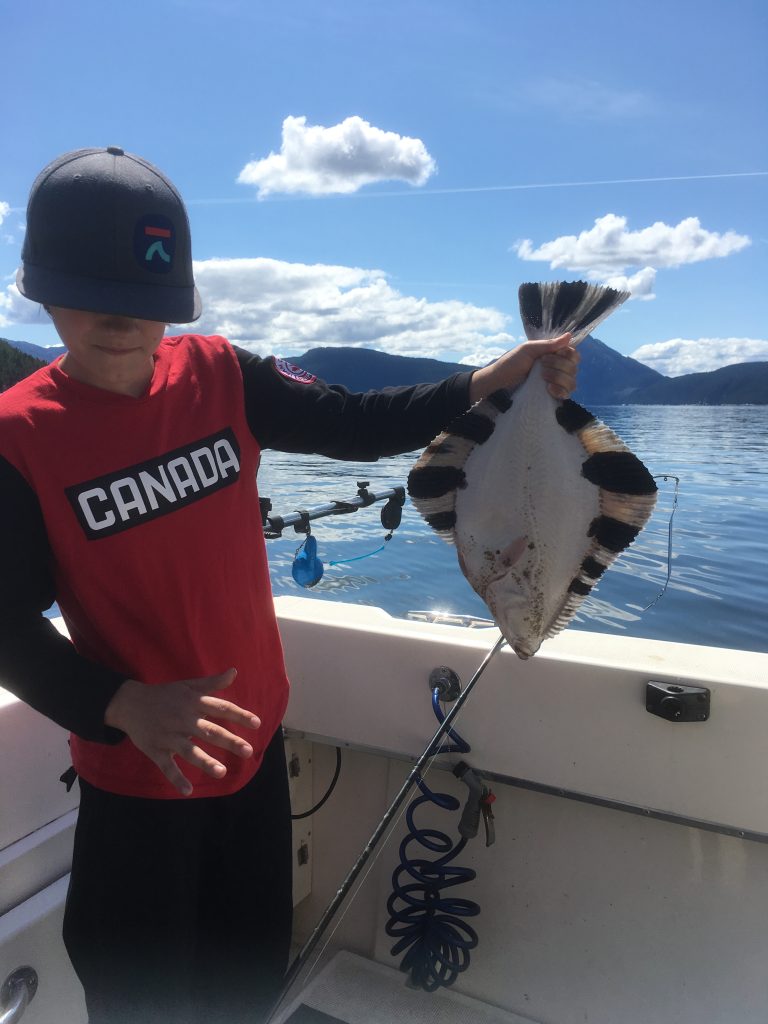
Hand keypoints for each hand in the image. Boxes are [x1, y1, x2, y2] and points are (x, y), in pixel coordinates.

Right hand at [104, 669, 259, 795]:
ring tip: (221, 772)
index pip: (220, 708)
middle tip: (248, 751)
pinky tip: (187, 791)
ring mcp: (169, 736)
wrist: (129, 703)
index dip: (239, 715)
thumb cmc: (165, 695)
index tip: (257, 723)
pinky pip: (166, 766)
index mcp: (193, 703)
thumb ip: (212, 683)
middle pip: (209, 731)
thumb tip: (234, 672)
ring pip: (189, 750)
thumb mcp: (188, 686)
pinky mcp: (155, 750)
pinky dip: (176, 778)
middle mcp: (183, 719)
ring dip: (205, 761)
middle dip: (229, 741)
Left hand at [469, 333, 579, 403]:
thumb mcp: (529, 349)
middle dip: (558, 366)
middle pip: (573, 368)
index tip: (550, 356)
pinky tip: (549, 389)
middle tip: (541, 365)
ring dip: (558, 378)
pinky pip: (566, 394)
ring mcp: (557, 382)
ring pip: (572, 382)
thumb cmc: (513, 361)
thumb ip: (549, 345)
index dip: (567, 355)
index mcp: (555, 355)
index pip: (574, 355)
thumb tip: (570, 335)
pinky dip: (560, 391)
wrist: (501, 380)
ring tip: (543, 378)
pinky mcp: (553, 395)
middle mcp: (559, 368)